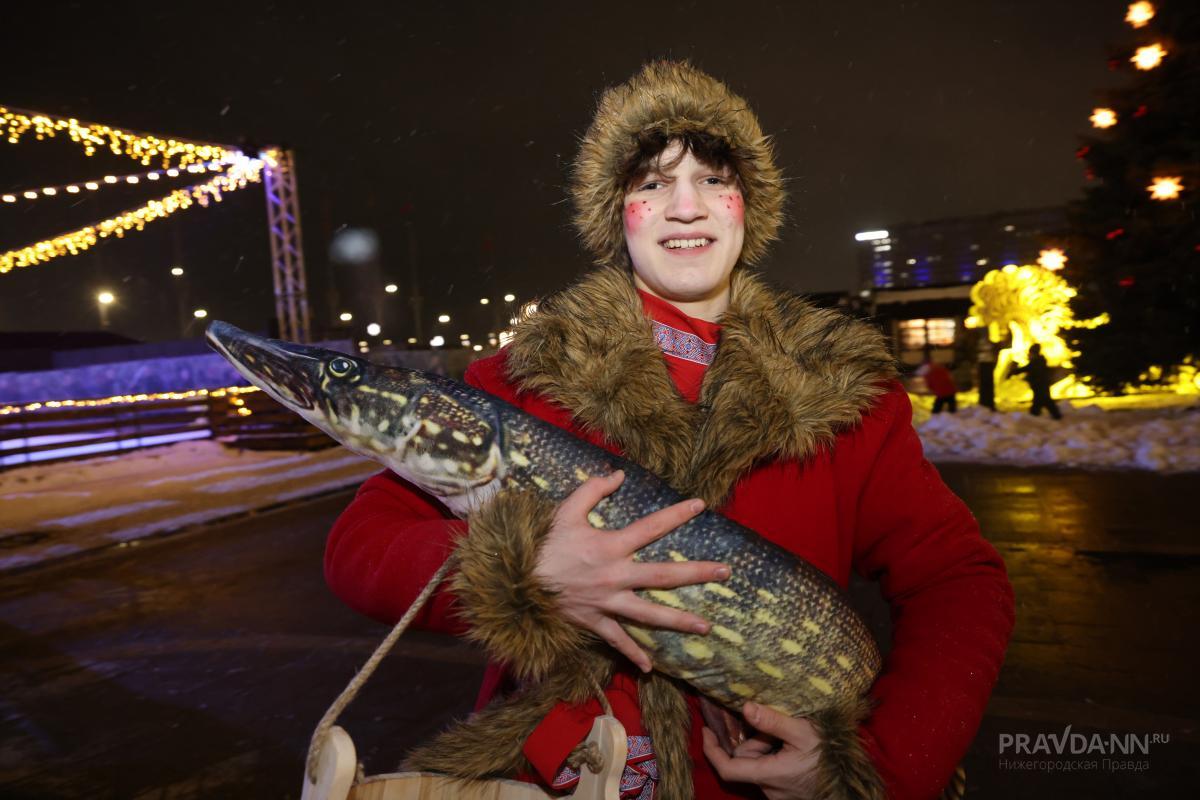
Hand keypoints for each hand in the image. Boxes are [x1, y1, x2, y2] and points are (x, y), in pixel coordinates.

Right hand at [534, 470, 729, 671]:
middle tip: (726, 572)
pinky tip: (650, 667)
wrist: (514, 582)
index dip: (677, 514)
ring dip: (679, 622)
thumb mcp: (565, 511)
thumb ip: (593, 490)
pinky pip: (617, 641)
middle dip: (697, 573)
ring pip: (649, 615)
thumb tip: (619, 475)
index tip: (701, 505)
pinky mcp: (595, 622)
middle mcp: (615, 576)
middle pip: (663, 576)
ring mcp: (607, 602)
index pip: (651, 527)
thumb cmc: (542, 545)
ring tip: (706, 627)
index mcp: (610, 546)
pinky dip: (633, 654)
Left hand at [702, 702, 821, 799]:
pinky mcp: (788, 790)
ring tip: (790, 733)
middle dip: (753, 739)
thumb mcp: (803, 733)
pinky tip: (793, 743)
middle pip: (746, 759)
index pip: (727, 768)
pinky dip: (776, 754)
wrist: (854, 786)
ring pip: (760, 763)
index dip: (711, 749)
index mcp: (767, 774)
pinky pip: (772, 768)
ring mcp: (778, 791)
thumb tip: (744, 706)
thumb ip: (773, 721)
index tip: (706, 730)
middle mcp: (768, 787)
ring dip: (768, 746)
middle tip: (775, 725)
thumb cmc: (830, 759)